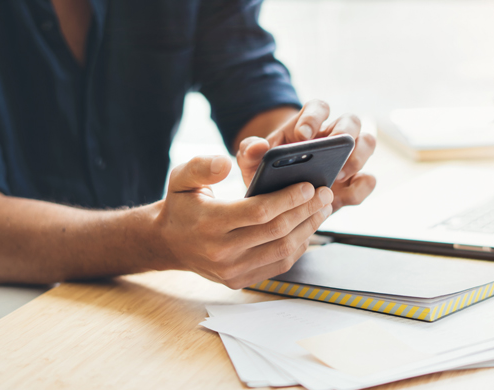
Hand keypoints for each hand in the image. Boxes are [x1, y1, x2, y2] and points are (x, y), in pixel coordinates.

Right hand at [154, 155, 333, 288]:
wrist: (168, 243)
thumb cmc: (181, 205)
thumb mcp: (181, 178)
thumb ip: (202, 166)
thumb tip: (226, 163)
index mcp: (209, 224)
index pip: (259, 211)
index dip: (289, 198)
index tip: (309, 186)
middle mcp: (221, 252)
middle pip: (277, 231)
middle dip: (306, 211)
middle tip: (325, 194)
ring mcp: (232, 271)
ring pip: (282, 250)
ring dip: (308, 229)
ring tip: (322, 209)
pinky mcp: (240, 281)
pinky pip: (279, 265)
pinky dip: (298, 247)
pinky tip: (307, 228)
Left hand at [236, 100, 376, 210]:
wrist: (277, 196)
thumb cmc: (267, 172)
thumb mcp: (251, 162)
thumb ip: (249, 151)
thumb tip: (258, 146)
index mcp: (308, 124)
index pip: (318, 108)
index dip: (313, 117)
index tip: (302, 136)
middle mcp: (333, 136)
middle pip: (351, 121)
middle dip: (344, 134)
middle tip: (330, 154)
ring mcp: (348, 158)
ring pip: (367, 144)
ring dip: (358, 157)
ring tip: (339, 175)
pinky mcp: (354, 182)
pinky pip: (368, 180)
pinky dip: (361, 187)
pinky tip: (342, 197)